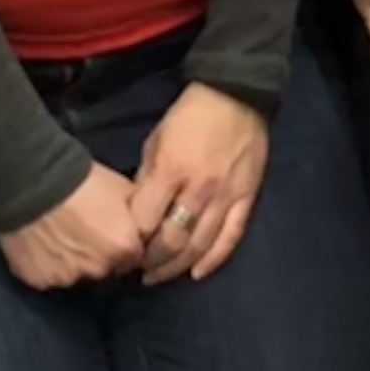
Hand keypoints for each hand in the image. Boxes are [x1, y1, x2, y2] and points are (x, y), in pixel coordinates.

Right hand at [0, 162, 151, 290]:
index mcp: (124, 249)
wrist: (32, 180)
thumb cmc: (82, 179)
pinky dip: (46, 264)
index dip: (123, 243)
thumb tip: (143, 225)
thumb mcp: (123, 188)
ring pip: (75, 274)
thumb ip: (137, 214)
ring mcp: (66, 279)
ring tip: (60, 236)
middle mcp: (98, 270)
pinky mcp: (38, 280)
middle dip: (99, 255)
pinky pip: (47, 275)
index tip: (112, 231)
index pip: (133, 257)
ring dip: (72, 261)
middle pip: (104, 268)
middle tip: (84, 230)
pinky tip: (41, 244)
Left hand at [131, 85, 269, 283]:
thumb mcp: (155, 141)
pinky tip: (197, 274)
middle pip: (172, 240)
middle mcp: (199, 189)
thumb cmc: (189, 115)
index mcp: (171, 170)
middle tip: (138, 270)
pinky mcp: (247, 197)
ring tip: (160, 276)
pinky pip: (231, 237)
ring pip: (200, 245)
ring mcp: (226, 196)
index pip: (145, 220)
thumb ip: (147, 178)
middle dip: (151, 261)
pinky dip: (213, 260)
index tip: (122, 249)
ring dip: (177, 267)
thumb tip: (137, 213)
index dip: (131, 241)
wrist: (236, 94)